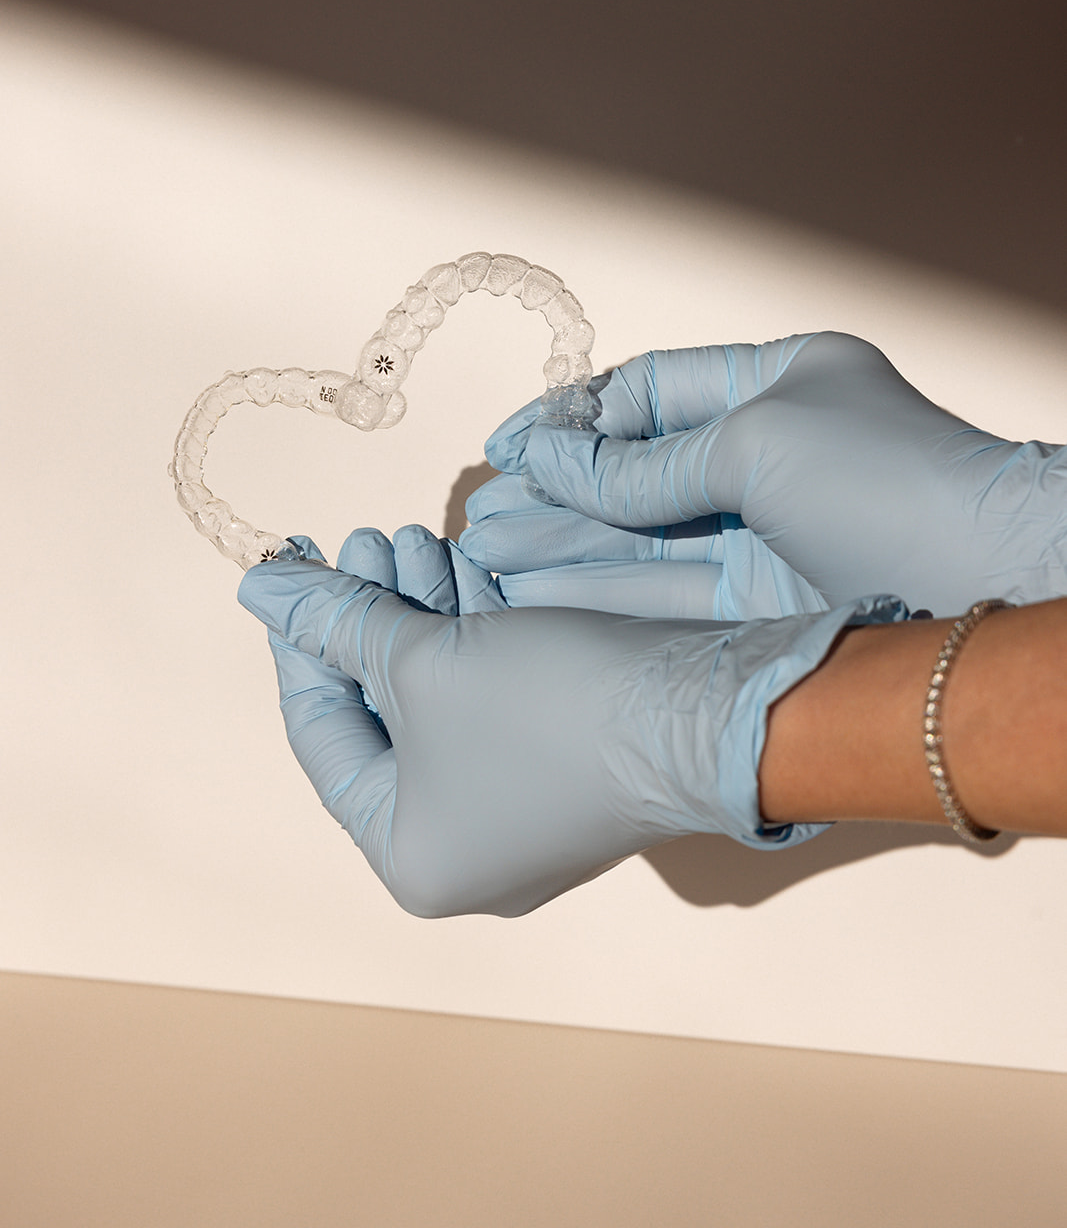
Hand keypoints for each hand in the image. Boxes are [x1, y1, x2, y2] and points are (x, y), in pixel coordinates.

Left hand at [237, 534, 904, 916]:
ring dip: (421, 614)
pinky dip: (472, 635)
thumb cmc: (550, 710)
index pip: (322, 736)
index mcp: (408, 856)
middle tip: (364, 539)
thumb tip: (259, 586)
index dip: (301, 645)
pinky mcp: (565, 765)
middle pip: (385, 713)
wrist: (701, 715)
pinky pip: (492, 696)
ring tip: (408, 540)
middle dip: (370, 617)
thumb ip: (336, 619)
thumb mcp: (423, 658)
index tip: (295, 575)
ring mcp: (519, 811)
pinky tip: (462, 568)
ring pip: (442, 698)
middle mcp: (462, 848)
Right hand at [464, 333, 1066, 618]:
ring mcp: (768, 530)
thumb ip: (645, 464)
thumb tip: (547, 461)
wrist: (986, 579)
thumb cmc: (890, 480)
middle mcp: (769, 454)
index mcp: (778, 382)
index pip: (651, 392)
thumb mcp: (756, 444)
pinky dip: (604, 595)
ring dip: (566, 550)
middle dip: (556, 496)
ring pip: (644, 540)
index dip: (575, 419)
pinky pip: (667, 592)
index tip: (508, 447)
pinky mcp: (766, 600)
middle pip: (637, 473)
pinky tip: (540, 597)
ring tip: (485, 561)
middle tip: (481, 519)